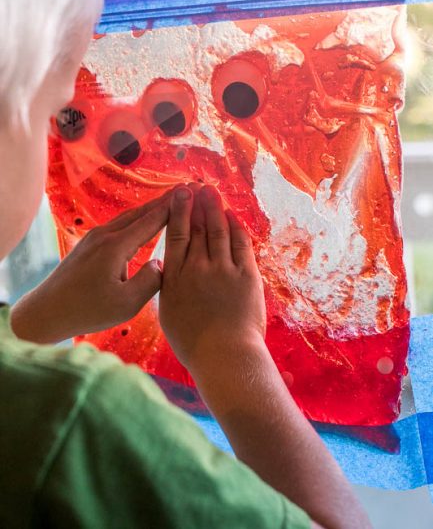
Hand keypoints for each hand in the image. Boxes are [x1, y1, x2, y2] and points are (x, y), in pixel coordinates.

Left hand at [11, 190, 172, 342]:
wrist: (46, 311)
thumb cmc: (87, 311)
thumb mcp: (126, 304)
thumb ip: (150, 281)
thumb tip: (162, 263)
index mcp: (116, 246)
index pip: (152, 220)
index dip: (174, 206)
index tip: (193, 192)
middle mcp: (105, 235)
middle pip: (141, 212)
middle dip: (166, 200)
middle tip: (187, 189)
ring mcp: (94, 237)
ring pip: (129, 216)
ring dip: (151, 208)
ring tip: (171, 201)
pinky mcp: (88, 244)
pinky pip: (119, 224)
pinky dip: (137, 218)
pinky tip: (143, 221)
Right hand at [159, 184, 266, 373]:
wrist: (224, 356)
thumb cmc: (193, 342)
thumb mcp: (168, 313)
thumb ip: (168, 286)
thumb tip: (168, 267)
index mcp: (176, 278)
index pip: (176, 235)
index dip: (179, 211)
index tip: (179, 194)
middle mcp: (197, 268)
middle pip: (197, 228)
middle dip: (197, 204)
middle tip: (197, 185)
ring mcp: (223, 270)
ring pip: (218, 230)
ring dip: (215, 208)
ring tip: (212, 192)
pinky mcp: (246, 275)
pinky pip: (240, 244)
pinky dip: (235, 227)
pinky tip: (231, 216)